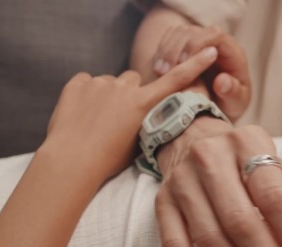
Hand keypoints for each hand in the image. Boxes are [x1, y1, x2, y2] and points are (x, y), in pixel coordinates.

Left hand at [42, 47, 218, 181]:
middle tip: (117, 115)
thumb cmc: (107, 160)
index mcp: (143, 103)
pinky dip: (84, 94)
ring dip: (106, 95)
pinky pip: (85, 82)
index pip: (175, 80)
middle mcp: (124, 87)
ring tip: (95, 119)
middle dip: (129, 92)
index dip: (194, 65)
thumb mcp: (137, 145)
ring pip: (109, 82)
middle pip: (133, 80)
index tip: (208, 52)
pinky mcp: (77, 84)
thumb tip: (146, 117)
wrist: (72, 160)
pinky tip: (80, 113)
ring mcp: (99, 83)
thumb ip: (146, 122)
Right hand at [153, 25, 250, 121]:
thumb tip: (222, 81)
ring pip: (178, 33)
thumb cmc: (230, 103)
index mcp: (232, 52)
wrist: (219, 106)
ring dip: (166, 52)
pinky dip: (161, 53)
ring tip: (160, 74)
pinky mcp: (185, 46)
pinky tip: (158, 72)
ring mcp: (199, 41)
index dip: (198, 45)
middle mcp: (215, 41)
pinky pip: (168, 40)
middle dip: (177, 49)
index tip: (184, 64)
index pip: (215, 34)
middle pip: (192, 31)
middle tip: (166, 72)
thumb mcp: (236, 103)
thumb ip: (233, 93)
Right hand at [155, 122, 281, 246]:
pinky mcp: (162, 202)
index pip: (272, 193)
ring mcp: (181, 180)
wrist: (195, 141)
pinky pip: (174, 244)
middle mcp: (210, 157)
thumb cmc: (247, 164)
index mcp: (247, 142)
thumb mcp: (278, 169)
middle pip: (239, 220)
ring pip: (209, 237)